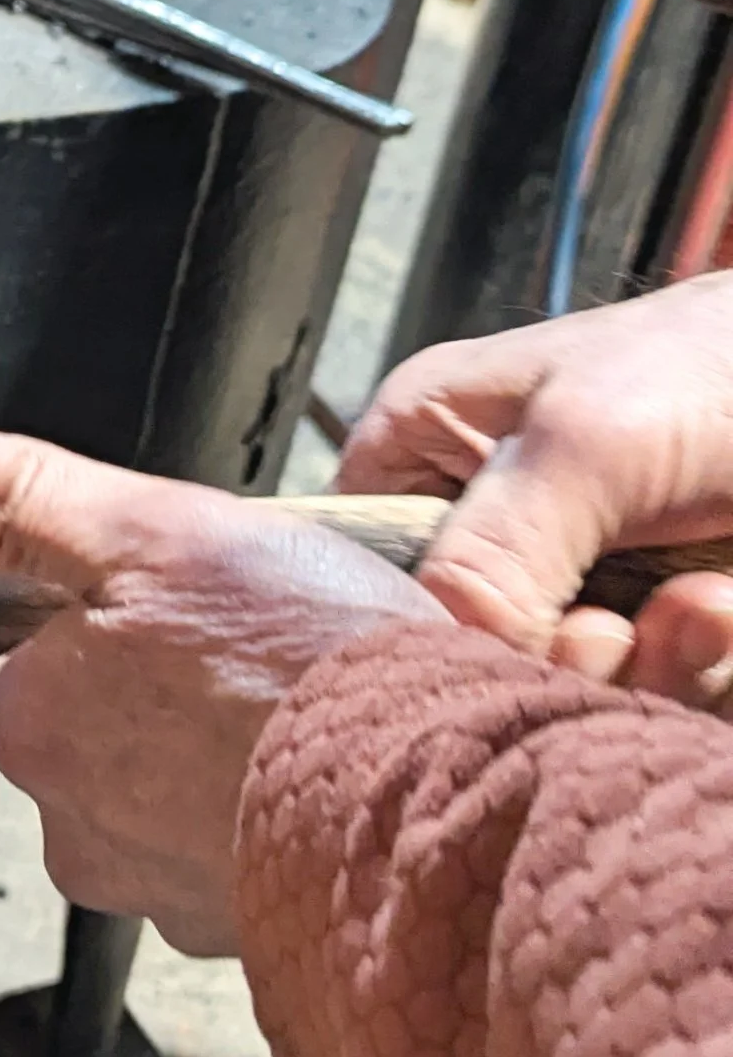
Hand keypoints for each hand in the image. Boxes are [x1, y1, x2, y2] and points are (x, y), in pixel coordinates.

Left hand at [0, 423, 444, 953]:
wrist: (445, 804)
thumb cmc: (301, 663)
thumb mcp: (146, 530)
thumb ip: (8, 498)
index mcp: (31, 726)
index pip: (32, 665)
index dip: (112, 622)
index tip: (189, 606)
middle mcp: (74, 831)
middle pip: (101, 740)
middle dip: (168, 699)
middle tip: (262, 656)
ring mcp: (163, 895)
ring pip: (177, 804)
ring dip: (230, 762)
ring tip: (310, 715)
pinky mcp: (248, 936)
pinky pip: (248, 861)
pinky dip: (282, 821)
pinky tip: (335, 778)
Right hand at [338, 274, 732, 703]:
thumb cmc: (718, 364)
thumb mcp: (585, 441)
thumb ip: (494, 547)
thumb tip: (440, 649)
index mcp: (425, 451)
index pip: (360, 568)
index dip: (409, 623)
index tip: (491, 637)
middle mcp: (489, 525)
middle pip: (467, 648)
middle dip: (550, 658)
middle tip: (608, 630)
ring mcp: (575, 580)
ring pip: (563, 685)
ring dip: (643, 667)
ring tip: (700, 607)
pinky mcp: (655, 625)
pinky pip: (650, 692)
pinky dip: (699, 666)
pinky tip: (727, 608)